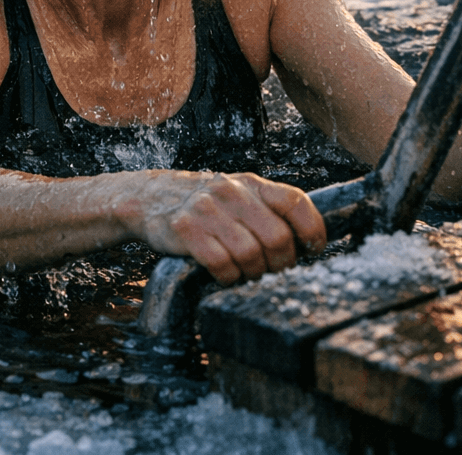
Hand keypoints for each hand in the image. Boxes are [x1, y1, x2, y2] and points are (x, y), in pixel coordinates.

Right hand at [126, 172, 325, 284]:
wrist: (149, 199)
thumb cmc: (205, 206)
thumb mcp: (238, 196)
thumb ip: (268, 211)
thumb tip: (306, 246)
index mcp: (251, 184)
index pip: (295, 202)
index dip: (312, 231)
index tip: (312, 250)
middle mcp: (231, 193)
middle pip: (277, 238)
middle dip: (282, 264)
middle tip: (273, 272)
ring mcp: (207, 210)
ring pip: (251, 255)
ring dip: (254, 274)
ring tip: (247, 274)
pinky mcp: (186, 230)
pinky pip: (221, 265)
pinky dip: (229, 278)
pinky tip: (225, 275)